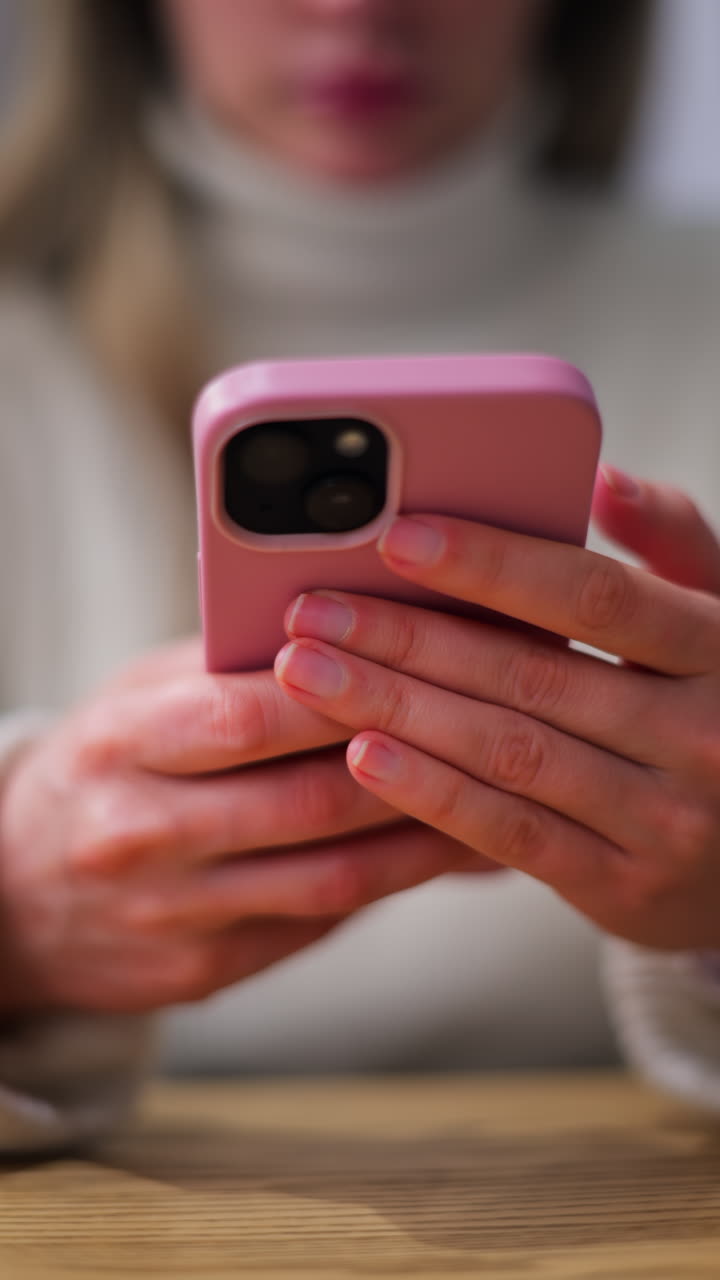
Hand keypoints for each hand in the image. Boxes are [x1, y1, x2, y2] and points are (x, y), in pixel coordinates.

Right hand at [0, 638, 477, 1014]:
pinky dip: (390, 886)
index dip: (344, 692)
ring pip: (331, 878)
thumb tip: (363, 643)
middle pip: (306, 802)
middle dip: (411, 764)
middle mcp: (140, 836)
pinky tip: (441, 853)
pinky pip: (320, 926)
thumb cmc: (103, 767)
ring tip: (495, 795)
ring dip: (425, 839)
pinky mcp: (203, 971)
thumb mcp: (139, 697)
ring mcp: (172, 916)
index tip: (423, 661)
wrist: (14, 894)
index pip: (247, 717)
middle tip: (492, 729)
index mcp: (120, 746)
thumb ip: (231, 668)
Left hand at [276, 468, 719, 950]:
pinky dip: (434, 793)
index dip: (493, 565)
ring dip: (398, 709)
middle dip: (409, 639)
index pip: (595, 597)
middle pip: (532, 675)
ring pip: (510, 752)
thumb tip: (601, 481)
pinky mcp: (622, 887)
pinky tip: (363, 756)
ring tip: (311, 672)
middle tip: (313, 610)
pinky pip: (512, 834)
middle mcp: (700, 735)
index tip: (399, 537)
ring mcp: (663, 819)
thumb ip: (675, 543)